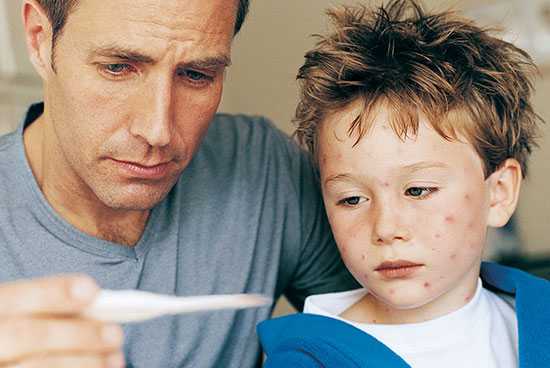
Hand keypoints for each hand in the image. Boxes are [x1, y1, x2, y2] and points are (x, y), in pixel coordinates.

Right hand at [0, 275, 124, 367]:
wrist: (10, 356)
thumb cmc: (25, 330)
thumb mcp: (27, 314)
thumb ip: (52, 309)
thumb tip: (97, 305)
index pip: (15, 296)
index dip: (53, 293)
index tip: (92, 290)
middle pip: (25, 335)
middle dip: (75, 333)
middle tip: (115, 334)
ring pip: (34, 367)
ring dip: (82, 362)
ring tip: (115, 358)